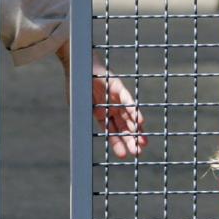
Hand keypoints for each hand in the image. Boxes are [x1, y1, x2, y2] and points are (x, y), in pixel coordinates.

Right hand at [57, 41, 146, 158]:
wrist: (75, 62)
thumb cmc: (74, 83)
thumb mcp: (78, 108)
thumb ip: (84, 121)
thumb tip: (81, 141)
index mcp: (100, 113)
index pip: (111, 131)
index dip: (118, 143)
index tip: (124, 156)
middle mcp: (110, 106)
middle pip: (123, 126)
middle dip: (131, 139)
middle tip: (140, 152)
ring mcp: (114, 96)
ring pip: (128, 115)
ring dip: (136, 128)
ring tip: (144, 141)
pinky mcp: (116, 86)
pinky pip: (127, 100)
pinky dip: (133, 111)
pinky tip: (140, 122)